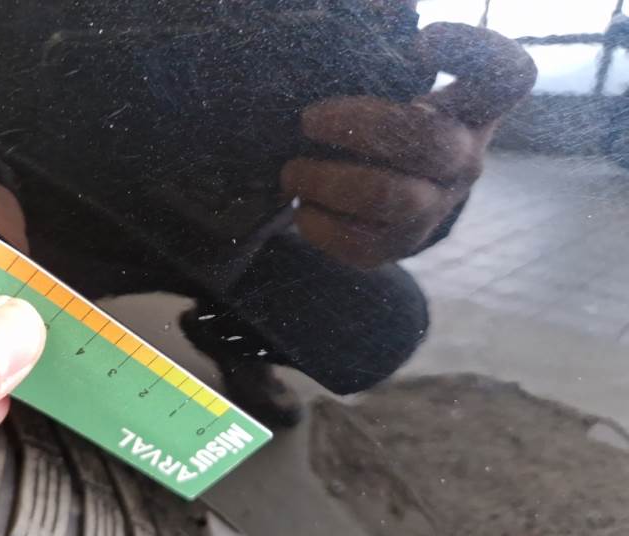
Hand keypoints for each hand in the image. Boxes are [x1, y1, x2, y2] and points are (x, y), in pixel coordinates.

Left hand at [281, 23, 537, 266]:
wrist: (381, 191)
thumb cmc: (383, 120)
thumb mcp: (392, 80)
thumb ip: (383, 44)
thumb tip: (371, 11)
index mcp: (471, 109)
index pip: (508, 77)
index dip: (474, 55)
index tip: (422, 42)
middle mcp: (464, 160)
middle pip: (427, 142)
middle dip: (358, 126)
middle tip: (308, 119)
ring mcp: (434, 209)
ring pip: (388, 197)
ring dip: (327, 181)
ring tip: (291, 172)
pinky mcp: (397, 246)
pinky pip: (358, 243)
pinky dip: (319, 225)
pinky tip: (302, 208)